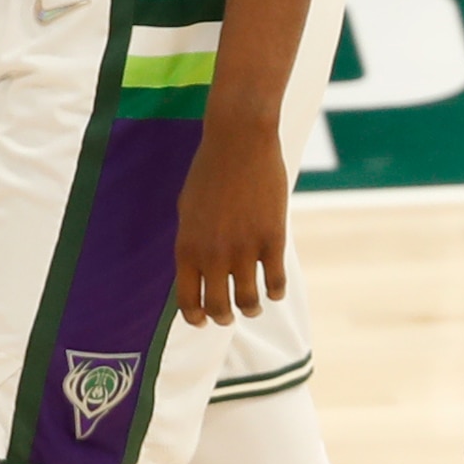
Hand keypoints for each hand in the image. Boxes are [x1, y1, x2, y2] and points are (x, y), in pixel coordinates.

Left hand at [170, 119, 289, 327]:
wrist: (239, 141)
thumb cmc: (210, 170)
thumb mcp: (187, 209)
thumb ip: (191, 243)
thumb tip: (197, 272)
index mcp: (187, 247)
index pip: (187, 300)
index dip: (196, 317)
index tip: (203, 321)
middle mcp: (212, 254)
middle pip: (219, 307)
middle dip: (224, 318)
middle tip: (230, 317)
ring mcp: (244, 248)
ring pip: (248, 300)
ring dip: (252, 309)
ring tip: (255, 307)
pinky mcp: (272, 239)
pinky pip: (275, 281)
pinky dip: (275, 292)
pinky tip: (275, 291)